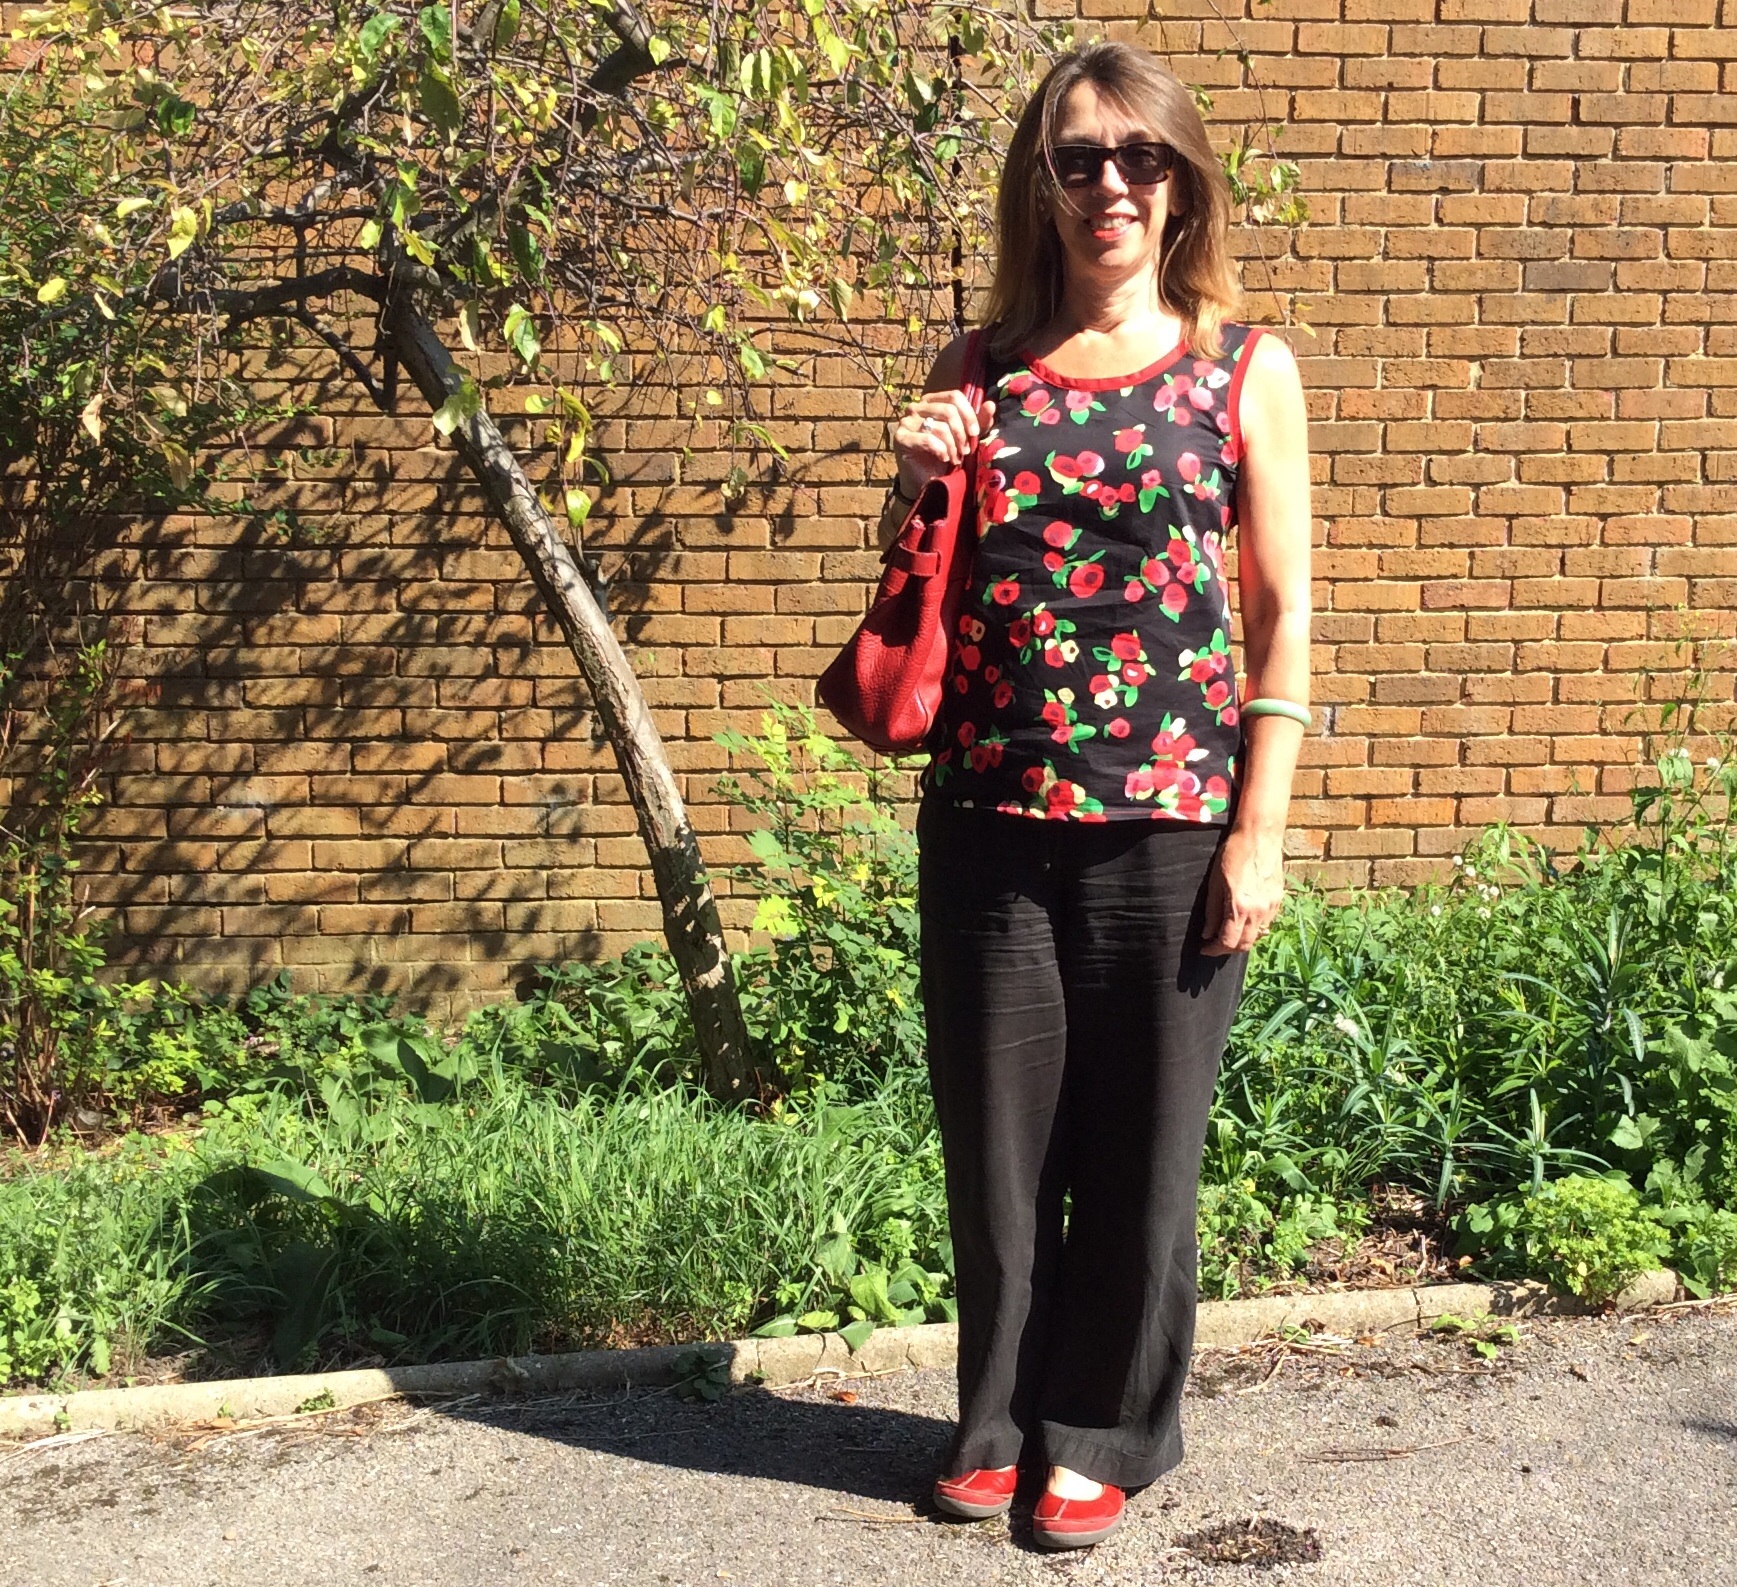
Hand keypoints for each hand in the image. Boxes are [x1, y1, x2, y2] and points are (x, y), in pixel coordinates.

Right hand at [892, 390, 995, 498]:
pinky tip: (943, 458)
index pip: (954, 396)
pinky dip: (940, 450)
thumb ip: (978, 422)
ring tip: (955, 458)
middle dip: (961, 433)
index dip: (968, 414)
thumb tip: (990, 405)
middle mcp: (917, 407)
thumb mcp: (965, 438)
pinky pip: (928, 439)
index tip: (975, 433)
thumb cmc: (944, 456)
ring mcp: (906, 421)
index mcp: (932, 401)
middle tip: (965, 450)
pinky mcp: (901, 438)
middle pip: (948, 410)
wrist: (925, 480)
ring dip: (952, 446)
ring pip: (940, 426)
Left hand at [1201, 826, 1285, 955]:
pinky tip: (1244, 920)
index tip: (1204, 948)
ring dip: (1242, 940)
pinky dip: (1254, 928)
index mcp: (1240, 908)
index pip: (1228, 942)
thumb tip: (1207, 933)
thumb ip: (1212, 911)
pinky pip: (1266, 924)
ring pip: (1257, 936)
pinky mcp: (1278, 900)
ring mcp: (1271, 907)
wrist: (1260, 835)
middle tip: (1214, 944)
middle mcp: (1259, 912)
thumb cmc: (1233, 854)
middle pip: (1244, 945)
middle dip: (1227, 949)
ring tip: (1228, 933)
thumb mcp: (1214, 882)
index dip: (1213, 949)